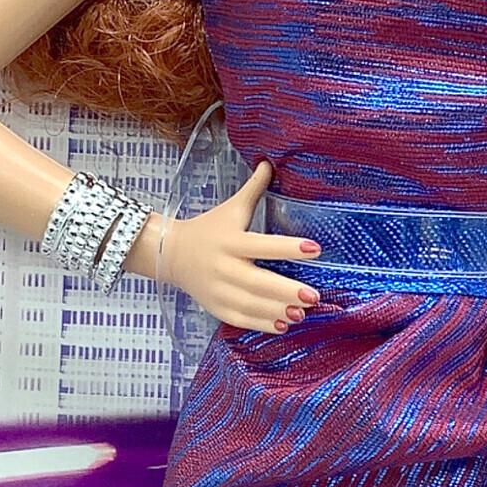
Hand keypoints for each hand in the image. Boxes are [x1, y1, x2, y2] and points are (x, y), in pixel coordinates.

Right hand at [157, 159, 324, 332]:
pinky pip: (241, 319)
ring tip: (303, 313)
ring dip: (278, 310)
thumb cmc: (209, 229)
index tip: (315, 248)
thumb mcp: (230, 207)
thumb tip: (270, 162)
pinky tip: (283, 324)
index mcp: (231, 241)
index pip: (263, 245)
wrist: (171, 254)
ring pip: (251, 304)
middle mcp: (224, 267)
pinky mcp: (216, 307)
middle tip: (314, 296)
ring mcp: (219, 290)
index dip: (289, 247)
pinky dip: (262, 324)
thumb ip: (253, 188)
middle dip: (286, 290)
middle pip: (257, 282)